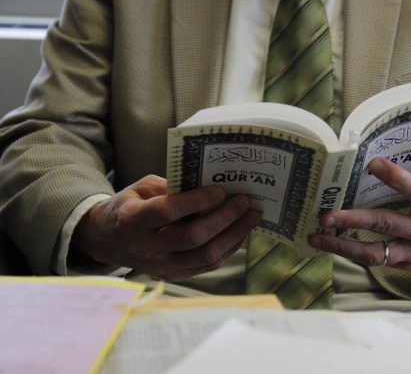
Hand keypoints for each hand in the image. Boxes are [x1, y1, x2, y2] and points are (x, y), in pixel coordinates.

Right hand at [71, 175, 260, 280]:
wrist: (108, 240)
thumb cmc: (130, 207)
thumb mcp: (142, 188)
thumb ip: (171, 187)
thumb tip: (209, 185)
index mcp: (133, 220)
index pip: (169, 211)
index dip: (198, 200)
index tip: (220, 190)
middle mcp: (147, 248)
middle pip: (193, 237)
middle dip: (224, 218)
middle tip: (244, 201)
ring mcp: (161, 266)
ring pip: (206, 255)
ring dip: (234, 235)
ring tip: (251, 216)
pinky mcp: (174, 275)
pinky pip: (207, 265)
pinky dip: (228, 247)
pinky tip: (240, 232)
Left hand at [308, 157, 410, 273]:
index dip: (395, 178)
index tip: (372, 164)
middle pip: (385, 224)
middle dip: (352, 219)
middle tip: (325, 214)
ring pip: (374, 252)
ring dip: (342, 245)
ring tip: (316, 236)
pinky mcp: (408, 264)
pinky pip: (377, 260)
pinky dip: (353, 253)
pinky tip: (332, 244)